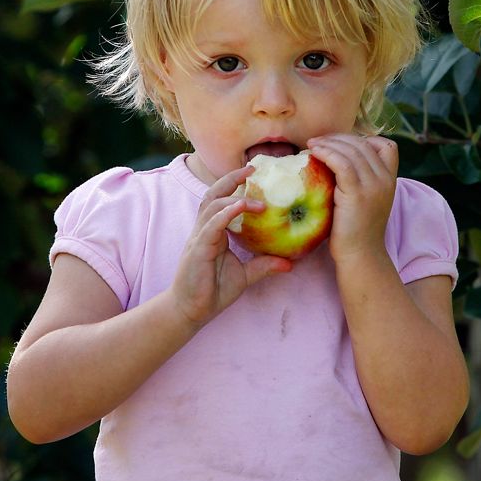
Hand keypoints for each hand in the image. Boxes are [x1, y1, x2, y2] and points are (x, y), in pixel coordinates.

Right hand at [170, 165, 291, 327]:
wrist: (190, 312)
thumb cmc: (212, 291)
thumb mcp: (244, 276)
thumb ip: (263, 265)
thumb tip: (290, 262)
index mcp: (213, 232)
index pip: (221, 200)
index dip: (234, 184)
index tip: (254, 173)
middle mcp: (204, 230)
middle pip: (213, 194)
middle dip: (230, 179)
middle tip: (252, 168)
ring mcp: (199, 238)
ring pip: (212, 206)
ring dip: (234, 197)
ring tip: (256, 198)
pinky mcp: (198, 249)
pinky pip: (211, 226)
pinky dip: (226, 214)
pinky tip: (240, 207)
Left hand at [305, 134, 397, 265]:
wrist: (360, 255)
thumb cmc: (356, 230)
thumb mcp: (367, 200)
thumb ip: (361, 180)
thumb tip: (337, 159)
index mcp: (391, 180)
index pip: (387, 146)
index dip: (363, 139)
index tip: (341, 145)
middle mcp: (386, 179)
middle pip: (364, 144)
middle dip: (339, 138)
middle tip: (318, 140)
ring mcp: (373, 186)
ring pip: (352, 150)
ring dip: (329, 143)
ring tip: (312, 144)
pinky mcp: (357, 193)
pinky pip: (341, 163)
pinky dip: (326, 153)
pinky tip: (314, 152)